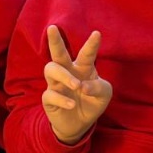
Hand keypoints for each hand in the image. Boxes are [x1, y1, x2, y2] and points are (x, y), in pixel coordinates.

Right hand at [41, 25, 110, 144]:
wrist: (80, 124)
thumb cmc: (92, 102)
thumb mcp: (104, 95)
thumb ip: (98, 87)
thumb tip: (83, 86)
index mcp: (83, 68)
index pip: (87, 54)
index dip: (92, 44)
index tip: (97, 33)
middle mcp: (68, 72)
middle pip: (58, 54)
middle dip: (55, 40)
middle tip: (52, 28)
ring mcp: (56, 84)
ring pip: (51, 69)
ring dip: (64, 75)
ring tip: (76, 85)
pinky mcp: (49, 98)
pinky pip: (50, 94)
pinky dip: (62, 99)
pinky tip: (72, 104)